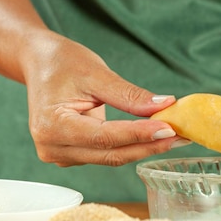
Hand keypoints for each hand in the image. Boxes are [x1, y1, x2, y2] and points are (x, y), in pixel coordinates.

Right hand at [22, 33, 183, 166]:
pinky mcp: (70, 156)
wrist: (39, 63)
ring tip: (173, 134)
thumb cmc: (62, 63)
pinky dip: (129, 145)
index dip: (139, 134)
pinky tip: (151, 136)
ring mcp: (59, 155)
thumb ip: (129, 96)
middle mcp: (52, 147)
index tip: (170, 129)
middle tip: (181, 136)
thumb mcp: (96, 74)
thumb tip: (164, 107)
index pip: (105, 137)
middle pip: (110, 154)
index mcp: (52, 126)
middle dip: (148, 145)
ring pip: (111, 157)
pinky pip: (105, 154)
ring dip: (142, 147)